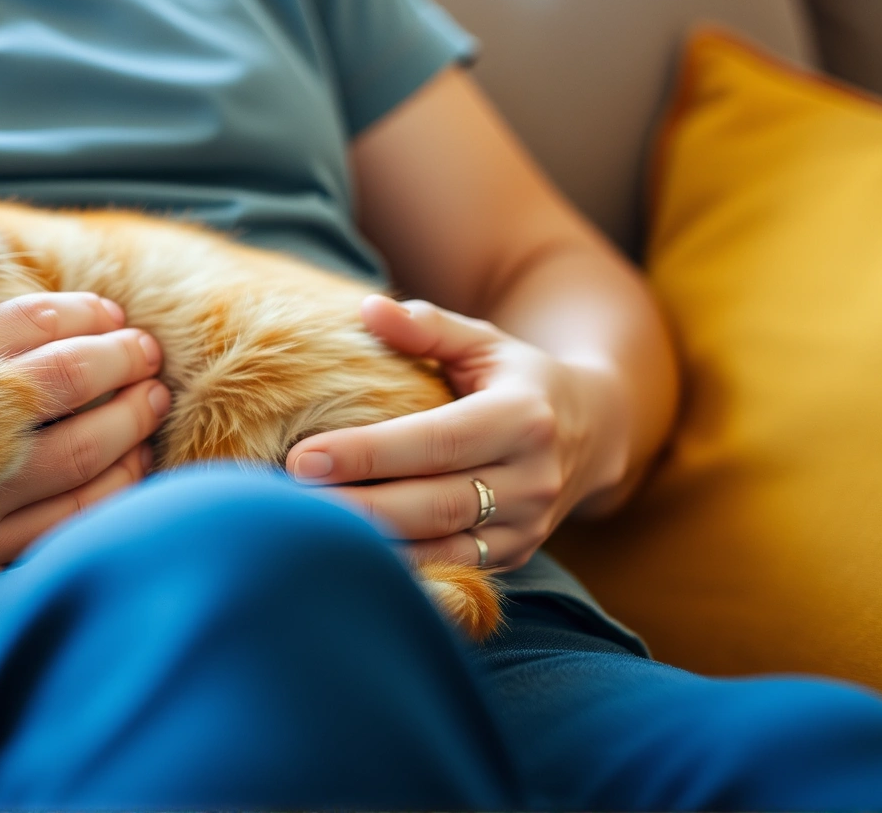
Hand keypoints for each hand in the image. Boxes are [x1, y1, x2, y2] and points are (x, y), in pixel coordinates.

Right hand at [0, 263, 169, 603]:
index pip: (27, 336)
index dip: (83, 320)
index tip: (111, 315)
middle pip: (69, 398)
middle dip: (124, 370)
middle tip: (149, 355)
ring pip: (79, 472)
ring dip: (128, 434)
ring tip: (148, 408)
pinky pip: (56, 535)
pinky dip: (102, 501)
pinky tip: (120, 474)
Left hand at [284, 295, 631, 570]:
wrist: (594, 431)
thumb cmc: (515, 376)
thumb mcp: (482, 342)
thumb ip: (427, 327)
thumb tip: (369, 309)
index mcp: (523, 417)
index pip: (435, 441)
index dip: (368, 453)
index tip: (302, 457)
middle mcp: (533, 478)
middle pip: (434, 503)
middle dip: (358, 507)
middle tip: (287, 502)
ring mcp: (528, 525)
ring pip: (443, 547)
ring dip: (374, 545)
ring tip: (307, 533)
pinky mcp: (515, 556)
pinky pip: (453, 570)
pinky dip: (402, 571)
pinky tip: (348, 561)